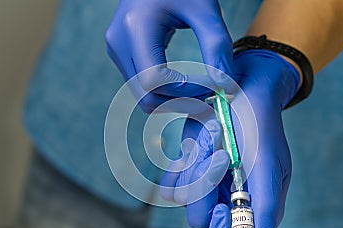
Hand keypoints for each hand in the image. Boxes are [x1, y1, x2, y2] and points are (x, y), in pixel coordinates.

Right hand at [105, 0, 232, 112]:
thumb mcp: (204, 8)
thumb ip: (216, 44)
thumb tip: (225, 85)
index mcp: (136, 27)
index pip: (155, 80)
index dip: (185, 92)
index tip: (213, 87)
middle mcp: (119, 42)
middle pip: (146, 95)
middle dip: (180, 103)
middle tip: (209, 99)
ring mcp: (117, 50)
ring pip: (143, 95)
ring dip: (173, 100)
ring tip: (200, 92)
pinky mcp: (121, 54)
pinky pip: (142, 86)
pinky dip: (165, 92)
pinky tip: (186, 85)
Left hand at [161, 50, 299, 227]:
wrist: (240, 91)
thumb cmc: (259, 126)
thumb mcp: (269, 164)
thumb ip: (266, 205)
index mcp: (254, 207)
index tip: (219, 210)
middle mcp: (228, 202)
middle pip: (202, 222)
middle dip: (207, 186)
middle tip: (223, 154)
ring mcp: (206, 188)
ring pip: (185, 199)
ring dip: (196, 165)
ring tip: (214, 135)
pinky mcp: (188, 173)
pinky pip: (170, 186)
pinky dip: (179, 166)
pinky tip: (195, 144)